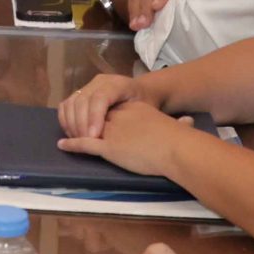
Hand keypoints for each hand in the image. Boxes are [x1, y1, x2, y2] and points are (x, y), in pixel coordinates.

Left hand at [56, 100, 189, 176]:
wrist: (175, 147)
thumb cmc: (179, 139)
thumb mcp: (174, 125)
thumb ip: (178, 122)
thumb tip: (190, 121)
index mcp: (132, 108)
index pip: (108, 106)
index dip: (97, 112)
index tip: (92, 116)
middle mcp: (118, 116)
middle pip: (92, 114)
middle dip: (81, 120)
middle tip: (72, 127)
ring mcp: (112, 131)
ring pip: (85, 128)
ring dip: (74, 132)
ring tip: (67, 136)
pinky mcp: (108, 146)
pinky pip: (84, 144)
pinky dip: (72, 145)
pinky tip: (63, 145)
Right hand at [57, 73, 144, 138]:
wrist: (143, 91)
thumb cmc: (146, 104)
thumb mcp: (145, 110)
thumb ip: (129, 118)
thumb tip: (111, 136)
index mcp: (118, 84)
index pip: (100, 98)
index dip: (94, 117)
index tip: (93, 138)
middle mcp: (100, 81)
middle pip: (82, 100)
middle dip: (81, 124)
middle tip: (85, 143)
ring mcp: (89, 85)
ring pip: (71, 102)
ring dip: (71, 123)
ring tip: (79, 140)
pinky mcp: (81, 92)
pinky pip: (66, 104)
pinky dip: (66, 120)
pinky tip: (72, 133)